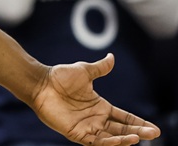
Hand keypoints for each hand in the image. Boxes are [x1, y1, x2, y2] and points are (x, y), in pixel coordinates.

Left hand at [31, 54, 158, 144]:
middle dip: (137, 132)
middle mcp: (96, 119)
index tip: (153, 129)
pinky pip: (95, 142)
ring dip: (124, 139)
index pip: (124, 117)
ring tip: (137, 138)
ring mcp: (86, 127)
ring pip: (111, 138)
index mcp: (100, 106)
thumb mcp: (85, 71)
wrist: (41, 83)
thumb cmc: (60, 77)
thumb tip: (111, 57)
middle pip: (121, 129)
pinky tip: (120, 140)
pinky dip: (109, 142)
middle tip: (153, 135)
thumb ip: (100, 68)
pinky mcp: (76, 133)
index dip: (138, 123)